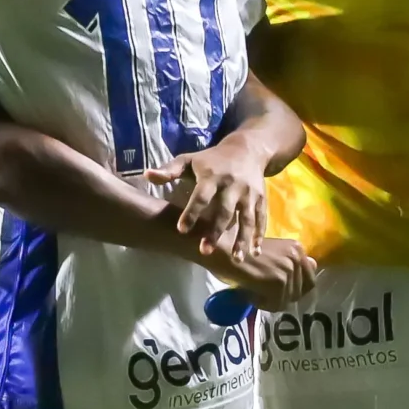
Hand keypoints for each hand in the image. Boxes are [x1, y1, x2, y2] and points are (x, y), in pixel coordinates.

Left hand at [146, 133, 268, 264]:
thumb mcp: (189, 160)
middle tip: (204, 251)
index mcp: (212, 176)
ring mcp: (249, 193)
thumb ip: (169, 170)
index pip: (201, 196)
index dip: (192, 212)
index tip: (182, 230)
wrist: (247, 149)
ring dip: (243, 239)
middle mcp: (232, 185)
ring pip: (247, 218)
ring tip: (236, 259)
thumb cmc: (212, 159)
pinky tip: (255, 252)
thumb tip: (146, 175)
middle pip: (224, 210)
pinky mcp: (261, 199)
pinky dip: (259, 235)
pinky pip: (261, 218)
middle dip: (215, 231)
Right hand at [221, 237, 316, 310]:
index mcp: (298, 248)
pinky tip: (251, 294)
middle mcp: (297, 257)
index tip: (279, 290)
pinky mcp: (278, 282)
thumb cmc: (241, 251)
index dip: (294, 289)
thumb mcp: (272, 253)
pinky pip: (276, 304)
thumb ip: (292, 261)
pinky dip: (262, 304)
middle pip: (300, 291)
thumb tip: (314, 265)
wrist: (222, 249)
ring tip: (254, 291)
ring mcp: (289, 269)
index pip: (310, 279)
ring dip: (270, 301)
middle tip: (264, 292)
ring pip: (287, 300)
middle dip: (282, 296)